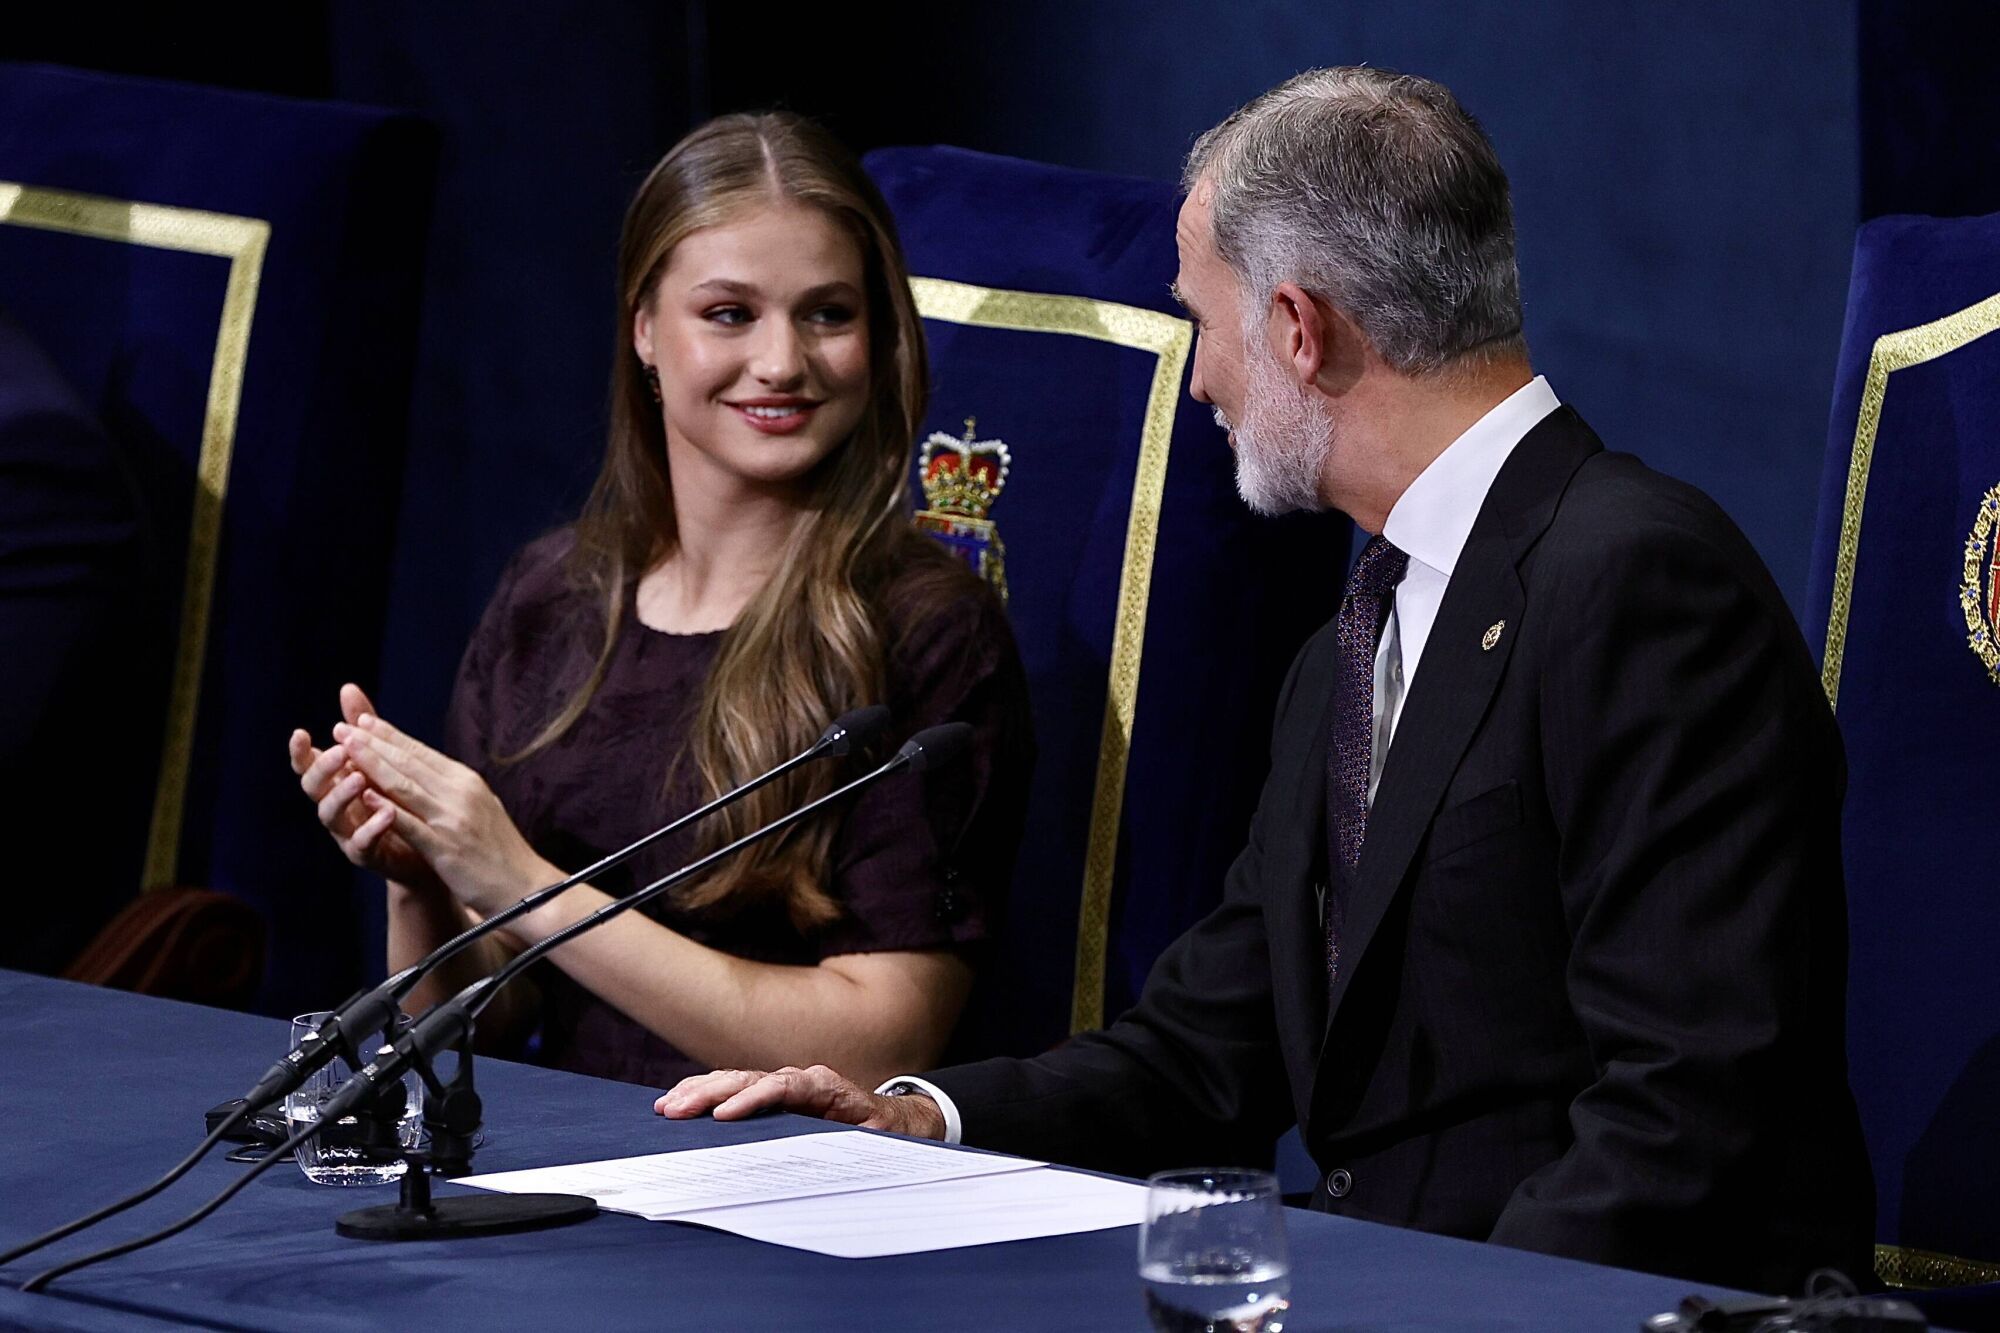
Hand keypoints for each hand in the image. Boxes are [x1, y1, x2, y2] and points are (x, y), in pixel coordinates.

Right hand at [289, 684, 437, 890]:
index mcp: (335, 782)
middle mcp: (335, 806)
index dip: (301, 752)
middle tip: (340, 752)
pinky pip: (362, 844)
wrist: (427, 846)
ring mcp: (347, 833)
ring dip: (343, 794)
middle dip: (323, 768)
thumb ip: (364, 728)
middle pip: (314, 788)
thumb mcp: (383, 760)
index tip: (300, 733)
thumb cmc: (399, 798)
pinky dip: (371, 828)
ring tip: (359, 778)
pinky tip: (386, 812)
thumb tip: (347, 687)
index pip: (309, 765)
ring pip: (331, 815)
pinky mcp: (367, 855)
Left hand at [334, 688, 559, 918]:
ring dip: (371, 764)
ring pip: (405, 784)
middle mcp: (460, 793)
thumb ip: (454, 789)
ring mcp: (452, 819)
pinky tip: (365, 793)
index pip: (421, 753)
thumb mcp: (481, 808)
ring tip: (345, 748)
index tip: (362, 720)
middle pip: (409, 762)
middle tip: (343, 725)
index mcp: (467, 782)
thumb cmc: (500, 852)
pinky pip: (409, 822)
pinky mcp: (445, 847)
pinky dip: (386, 806)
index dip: (389, 735)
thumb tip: (428, 770)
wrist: (526, 887)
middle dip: (372, 742)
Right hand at [654, 1065, 947, 1139]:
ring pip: (736, 1081)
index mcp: (825, 1087)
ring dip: (700, 1091)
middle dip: (710, 1093)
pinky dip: (707, 1095)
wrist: (894, 1120)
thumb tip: (842, 1155)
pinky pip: (735, 1090)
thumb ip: (860, 1144)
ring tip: (667, 1106)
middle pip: (749, 1079)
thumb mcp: (879, 1140)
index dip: (752, 1099)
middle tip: (675, 1110)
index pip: (782, 1086)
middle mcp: (800, 1080)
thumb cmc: (885, 1133)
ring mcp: (784, 1086)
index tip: (722, 1117)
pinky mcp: (773, 1097)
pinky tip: (679, 1103)